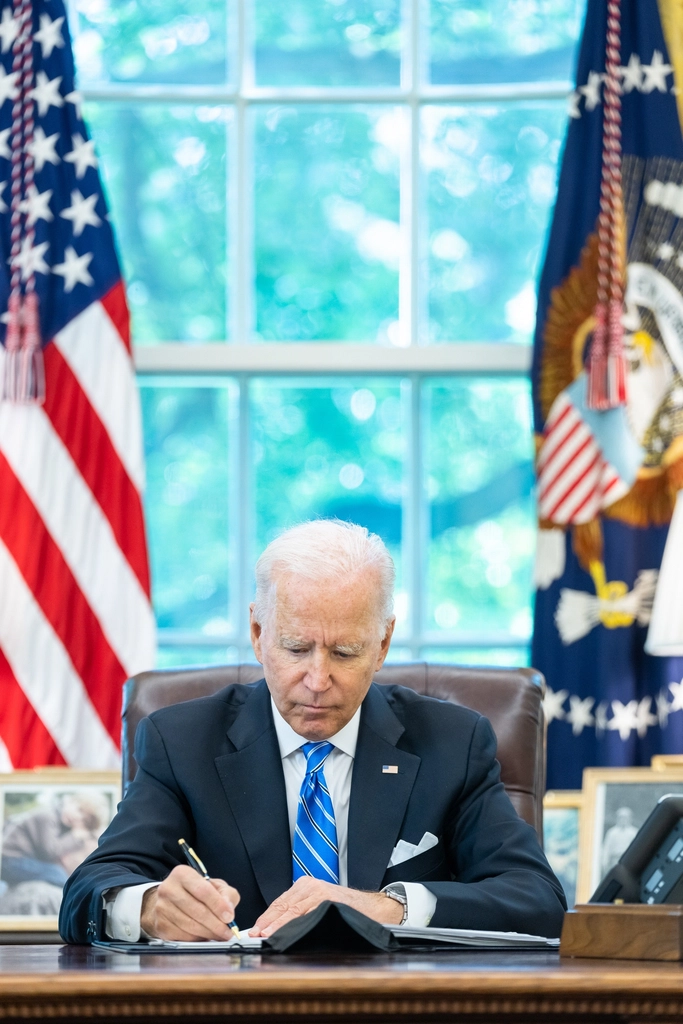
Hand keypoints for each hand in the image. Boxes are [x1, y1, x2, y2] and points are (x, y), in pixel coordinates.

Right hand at [141, 865, 240, 940]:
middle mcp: (168, 889)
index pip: (203, 890)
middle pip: (196, 910)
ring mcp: (162, 908)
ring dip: (208, 933)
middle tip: (227, 932)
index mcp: (182, 874)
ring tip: (220, 935)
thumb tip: (228, 910)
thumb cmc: (197, 892)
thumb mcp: (215, 886)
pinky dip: (197, 939)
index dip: (218, 905)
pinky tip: (205, 936)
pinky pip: (182, 936)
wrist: (171, 901)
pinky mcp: (160, 925)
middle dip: (215, 924)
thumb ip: (227, 894)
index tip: (229, 917)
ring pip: (190, 926)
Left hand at [249, 877, 403, 936]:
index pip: (279, 903)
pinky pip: (304, 913)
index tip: (253, 931)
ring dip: (275, 925)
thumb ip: (301, 912)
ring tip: (263, 937)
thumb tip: (276, 931)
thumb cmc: (347, 911)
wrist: (375, 909)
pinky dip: (291, 924)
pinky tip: (282, 933)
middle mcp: (310, 885)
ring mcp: (318, 891)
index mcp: (306, 886)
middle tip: (253, 936)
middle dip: (266, 923)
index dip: (265, 918)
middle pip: (281, 906)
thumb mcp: (320, 906)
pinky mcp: (327, 899)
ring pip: (290, 909)